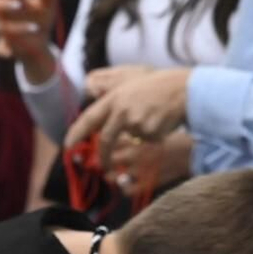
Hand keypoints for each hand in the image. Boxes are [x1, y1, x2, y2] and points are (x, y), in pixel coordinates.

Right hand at [0, 0, 57, 83]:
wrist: (39, 46)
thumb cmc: (40, 20)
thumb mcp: (48, 7)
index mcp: (12, 1)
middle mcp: (4, 15)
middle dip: (4, 4)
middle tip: (19, 5)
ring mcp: (3, 32)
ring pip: (2, 28)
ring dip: (17, 27)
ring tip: (35, 27)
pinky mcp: (4, 48)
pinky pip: (0, 50)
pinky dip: (5, 50)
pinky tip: (11, 53)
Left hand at [65, 66, 190, 149]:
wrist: (184, 89)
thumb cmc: (157, 87)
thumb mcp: (129, 88)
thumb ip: (112, 105)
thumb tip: (98, 126)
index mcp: (114, 99)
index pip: (89, 119)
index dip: (77, 133)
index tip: (68, 146)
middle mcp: (121, 111)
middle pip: (106, 140)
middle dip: (104, 156)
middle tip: (104, 165)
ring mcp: (136, 123)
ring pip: (132, 140)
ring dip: (140, 136)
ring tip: (153, 117)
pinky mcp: (150, 133)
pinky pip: (147, 142)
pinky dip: (153, 136)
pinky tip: (162, 121)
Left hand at [104, 131, 193, 192]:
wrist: (191, 152)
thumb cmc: (172, 139)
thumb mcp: (151, 131)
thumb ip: (133, 135)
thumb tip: (117, 138)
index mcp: (134, 140)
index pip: (109, 142)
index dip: (104, 146)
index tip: (103, 148)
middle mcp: (133, 154)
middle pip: (107, 160)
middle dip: (105, 162)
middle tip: (106, 163)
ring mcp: (139, 170)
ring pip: (113, 177)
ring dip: (111, 176)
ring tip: (113, 175)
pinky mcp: (147, 183)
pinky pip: (127, 191)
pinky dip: (124, 189)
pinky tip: (127, 184)